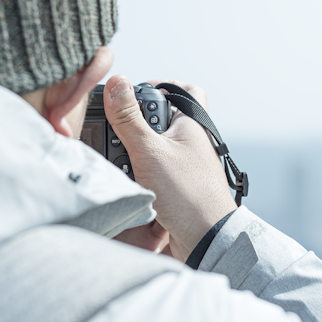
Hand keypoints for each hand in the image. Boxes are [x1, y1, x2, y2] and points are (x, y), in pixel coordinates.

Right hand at [103, 76, 236, 261]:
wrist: (204, 238)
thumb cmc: (186, 193)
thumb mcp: (149, 150)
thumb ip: (129, 118)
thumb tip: (117, 83)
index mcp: (193, 124)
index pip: (183, 90)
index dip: (159, 87)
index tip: (132, 95)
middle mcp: (193, 141)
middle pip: (162, 119)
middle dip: (138, 125)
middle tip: (122, 132)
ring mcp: (187, 163)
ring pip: (156, 145)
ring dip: (136, 151)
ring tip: (125, 160)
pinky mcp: (180, 184)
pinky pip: (155, 169)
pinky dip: (141, 171)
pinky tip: (132, 180)